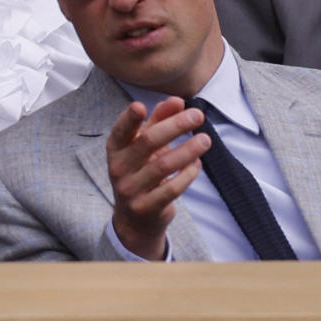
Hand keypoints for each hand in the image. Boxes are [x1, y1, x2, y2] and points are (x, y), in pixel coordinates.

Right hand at [108, 97, 208, 259]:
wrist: (134, 219)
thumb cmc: (141, 172)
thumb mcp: (145, 146)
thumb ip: (159, 121)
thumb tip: (177, 101)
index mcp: (116, 149)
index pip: (120, 131)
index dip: (129, 119)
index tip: (140, 105)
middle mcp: (118, 168)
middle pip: (147, 143)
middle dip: (174, 126)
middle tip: (197, 115)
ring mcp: (130, 190)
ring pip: (162, 166)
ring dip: (187, 150)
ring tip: (205, 139)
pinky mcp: (146, 207)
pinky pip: (171, 189)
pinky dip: (187, 174)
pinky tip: (197, 164)